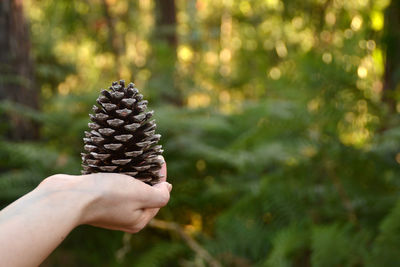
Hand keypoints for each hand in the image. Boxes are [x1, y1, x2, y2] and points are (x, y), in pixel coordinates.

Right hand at [41, 159, 171, 232]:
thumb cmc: (107, 195)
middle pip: (144, 194)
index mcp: (139, 220)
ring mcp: (111, 210)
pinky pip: (114, 187)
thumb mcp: (140, 194)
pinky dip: (118, 176)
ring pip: (129, 189)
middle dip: (148, 175)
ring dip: (133, 174)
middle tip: (148, 157)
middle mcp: (126, 218)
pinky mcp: (97, 201)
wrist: (68, 199)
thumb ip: (159, 195)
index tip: (159, 157)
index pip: (159, 195)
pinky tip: (117, 166)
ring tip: (135, 158)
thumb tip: (167, 188)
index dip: (162, 176)